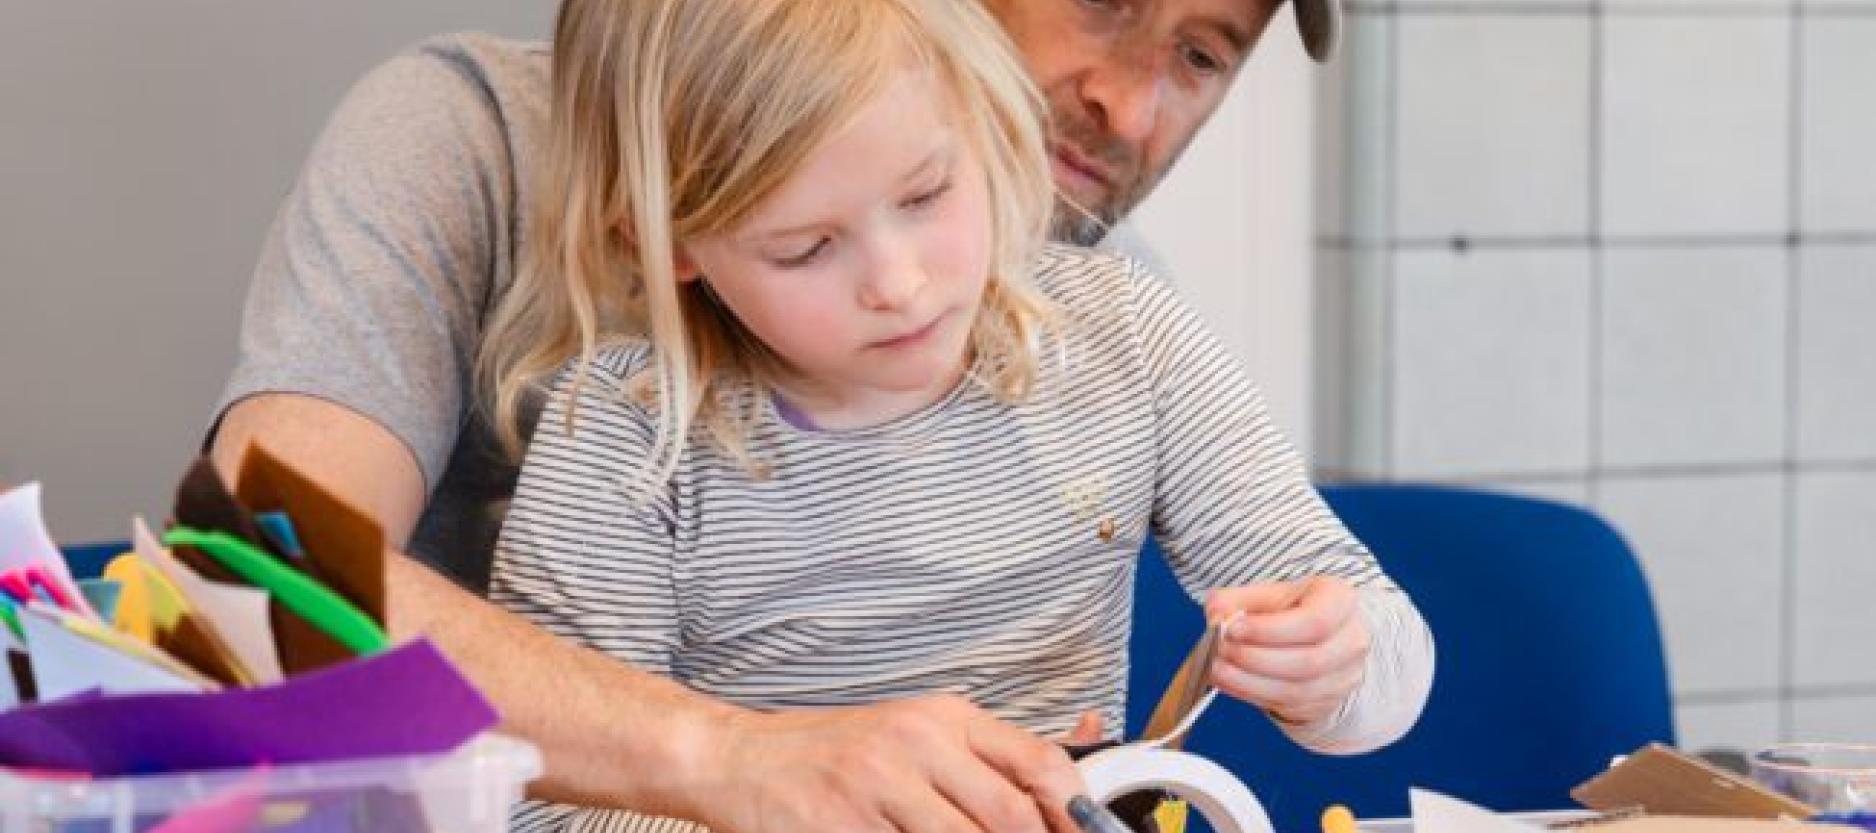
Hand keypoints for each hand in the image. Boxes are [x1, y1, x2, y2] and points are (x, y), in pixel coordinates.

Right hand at [694, 694, 1089, 832]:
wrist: (739, 758)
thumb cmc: (832, 755)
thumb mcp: (913, 737)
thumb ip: (985, 760)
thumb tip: (1072, 771)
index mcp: (942, 719)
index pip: (1037, 762)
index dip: (1074, 812)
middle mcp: (913, 745)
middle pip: (1008, 816)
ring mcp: (874, 788)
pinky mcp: (839, 827)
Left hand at [1204, 576, 1370, 726]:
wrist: (1320, 637)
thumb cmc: (1293, 610)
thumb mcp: (1269, 594)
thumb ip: (1237, 600)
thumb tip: (1216, 614)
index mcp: (1341, 602)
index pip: (1314, 622)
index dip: (1269, 630)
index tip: (1232, 629)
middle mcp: (1351, 641)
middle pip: (1308, 661)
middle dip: (1255, 659)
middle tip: (1219, 650)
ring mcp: (1343, 677)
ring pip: (1296, 690)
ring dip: (1249, 682)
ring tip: (1217, 668)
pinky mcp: (1326, 703)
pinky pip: (1287, 706)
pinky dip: (1252, 695)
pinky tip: (1229, 681)